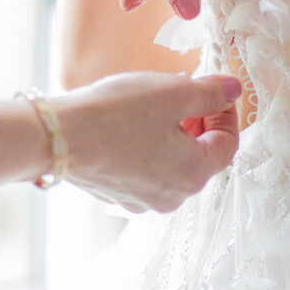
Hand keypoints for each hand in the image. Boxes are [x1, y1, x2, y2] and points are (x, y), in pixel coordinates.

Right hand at [52, 72, 241, 211]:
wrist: (56, 138)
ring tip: (157, 106)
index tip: (217, 90)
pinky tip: (133, 125)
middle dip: (200, 123)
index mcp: (194, 174)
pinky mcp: (119, 195)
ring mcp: (144, 200)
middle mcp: (173, 196)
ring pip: (173, 163)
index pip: (228, 144)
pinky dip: (149, 147)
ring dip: (174, 134)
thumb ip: (210, 93)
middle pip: (201, 156)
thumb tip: (233, 90)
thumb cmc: (116, 115)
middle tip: (187, 93)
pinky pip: (146, 170)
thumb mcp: (172, 93)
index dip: (227, 113)